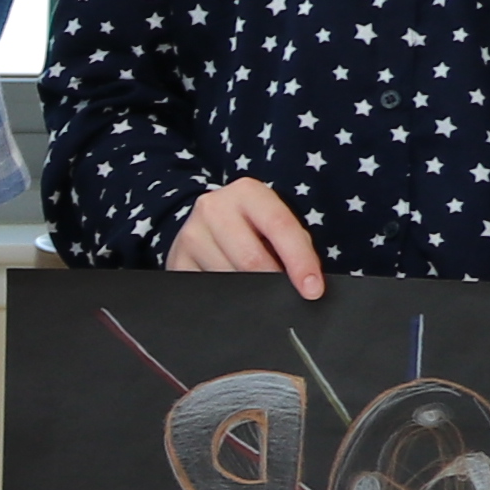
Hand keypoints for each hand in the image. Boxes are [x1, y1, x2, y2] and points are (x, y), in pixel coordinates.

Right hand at [166, 178, 324, 297]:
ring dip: (248, 291)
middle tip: (283, 294)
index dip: (300, 262)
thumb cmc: (253, 226)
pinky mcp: (176, 260)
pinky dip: (226, 297)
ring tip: (252, 282)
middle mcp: (214, 207)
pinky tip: (232, 288)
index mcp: (247, 192)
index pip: (280, 226)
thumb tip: (307, 283)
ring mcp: (191, 234)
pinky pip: (208, 290)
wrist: (207, 220)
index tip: (313, 290)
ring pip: (229, 280)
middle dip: (273, 283)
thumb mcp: (275, 222)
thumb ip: (294, 244)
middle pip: (251, 259)